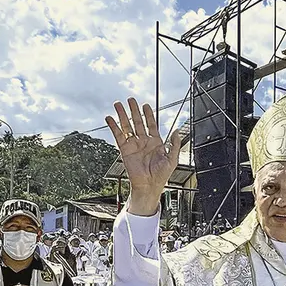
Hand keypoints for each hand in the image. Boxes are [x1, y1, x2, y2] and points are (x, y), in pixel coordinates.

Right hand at [105, 98, 181, 215]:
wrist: (149, 186)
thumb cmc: (161, 175)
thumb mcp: (172, 159)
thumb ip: (174, 144)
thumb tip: (176, 131)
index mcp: (155, 142)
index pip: (151, 124)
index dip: (148, 115)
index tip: (145, 105)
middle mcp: (143, 142)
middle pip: (138, 122)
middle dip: (134, 110)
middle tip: (130, 99)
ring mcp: (133, 145)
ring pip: (127, 126)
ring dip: (122, 115)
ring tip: (118, 104)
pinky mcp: (125, 150)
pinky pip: (118, 136)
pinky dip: (113, 126)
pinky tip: (110, 118)